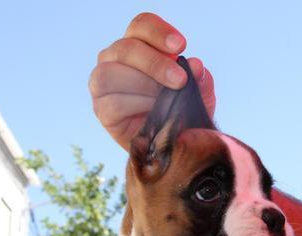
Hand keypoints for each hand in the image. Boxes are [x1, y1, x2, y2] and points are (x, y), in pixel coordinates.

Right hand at [89, 13, 215, 149]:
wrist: (171, 144)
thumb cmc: (180, 111)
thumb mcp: (198, 94)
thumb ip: (199, 79)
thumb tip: (196, 65)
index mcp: (137, 44)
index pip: (141, 25)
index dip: (159, 32)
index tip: (181, 46)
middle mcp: (114, 58)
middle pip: (126, 48)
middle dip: (155, 63)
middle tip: (179, 80)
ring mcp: (102, 83)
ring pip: (110, 73)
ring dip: (142, 86)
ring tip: (165, 99)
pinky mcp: (101, 108)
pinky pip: (112, 102)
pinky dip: (135, 107)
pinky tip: (152, 114)